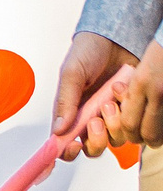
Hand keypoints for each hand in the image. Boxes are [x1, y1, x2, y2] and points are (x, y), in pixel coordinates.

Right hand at [54, 31, 139, 157]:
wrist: (115, 38)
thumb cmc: (87, 53)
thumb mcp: (71, 75)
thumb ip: (65, 102)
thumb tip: (58, 130)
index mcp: (69, 114)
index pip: (64, 143)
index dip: (67, 151)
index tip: (73, 146)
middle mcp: (89, 119)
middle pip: (93, 148)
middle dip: (95, 140)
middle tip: (95, 122)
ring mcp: (111, 116)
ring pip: (115, 139)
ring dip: (113, 123)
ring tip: (110, 101)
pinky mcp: (129, 109)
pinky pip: (132, 123)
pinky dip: (127, 109)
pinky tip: (121, 91)